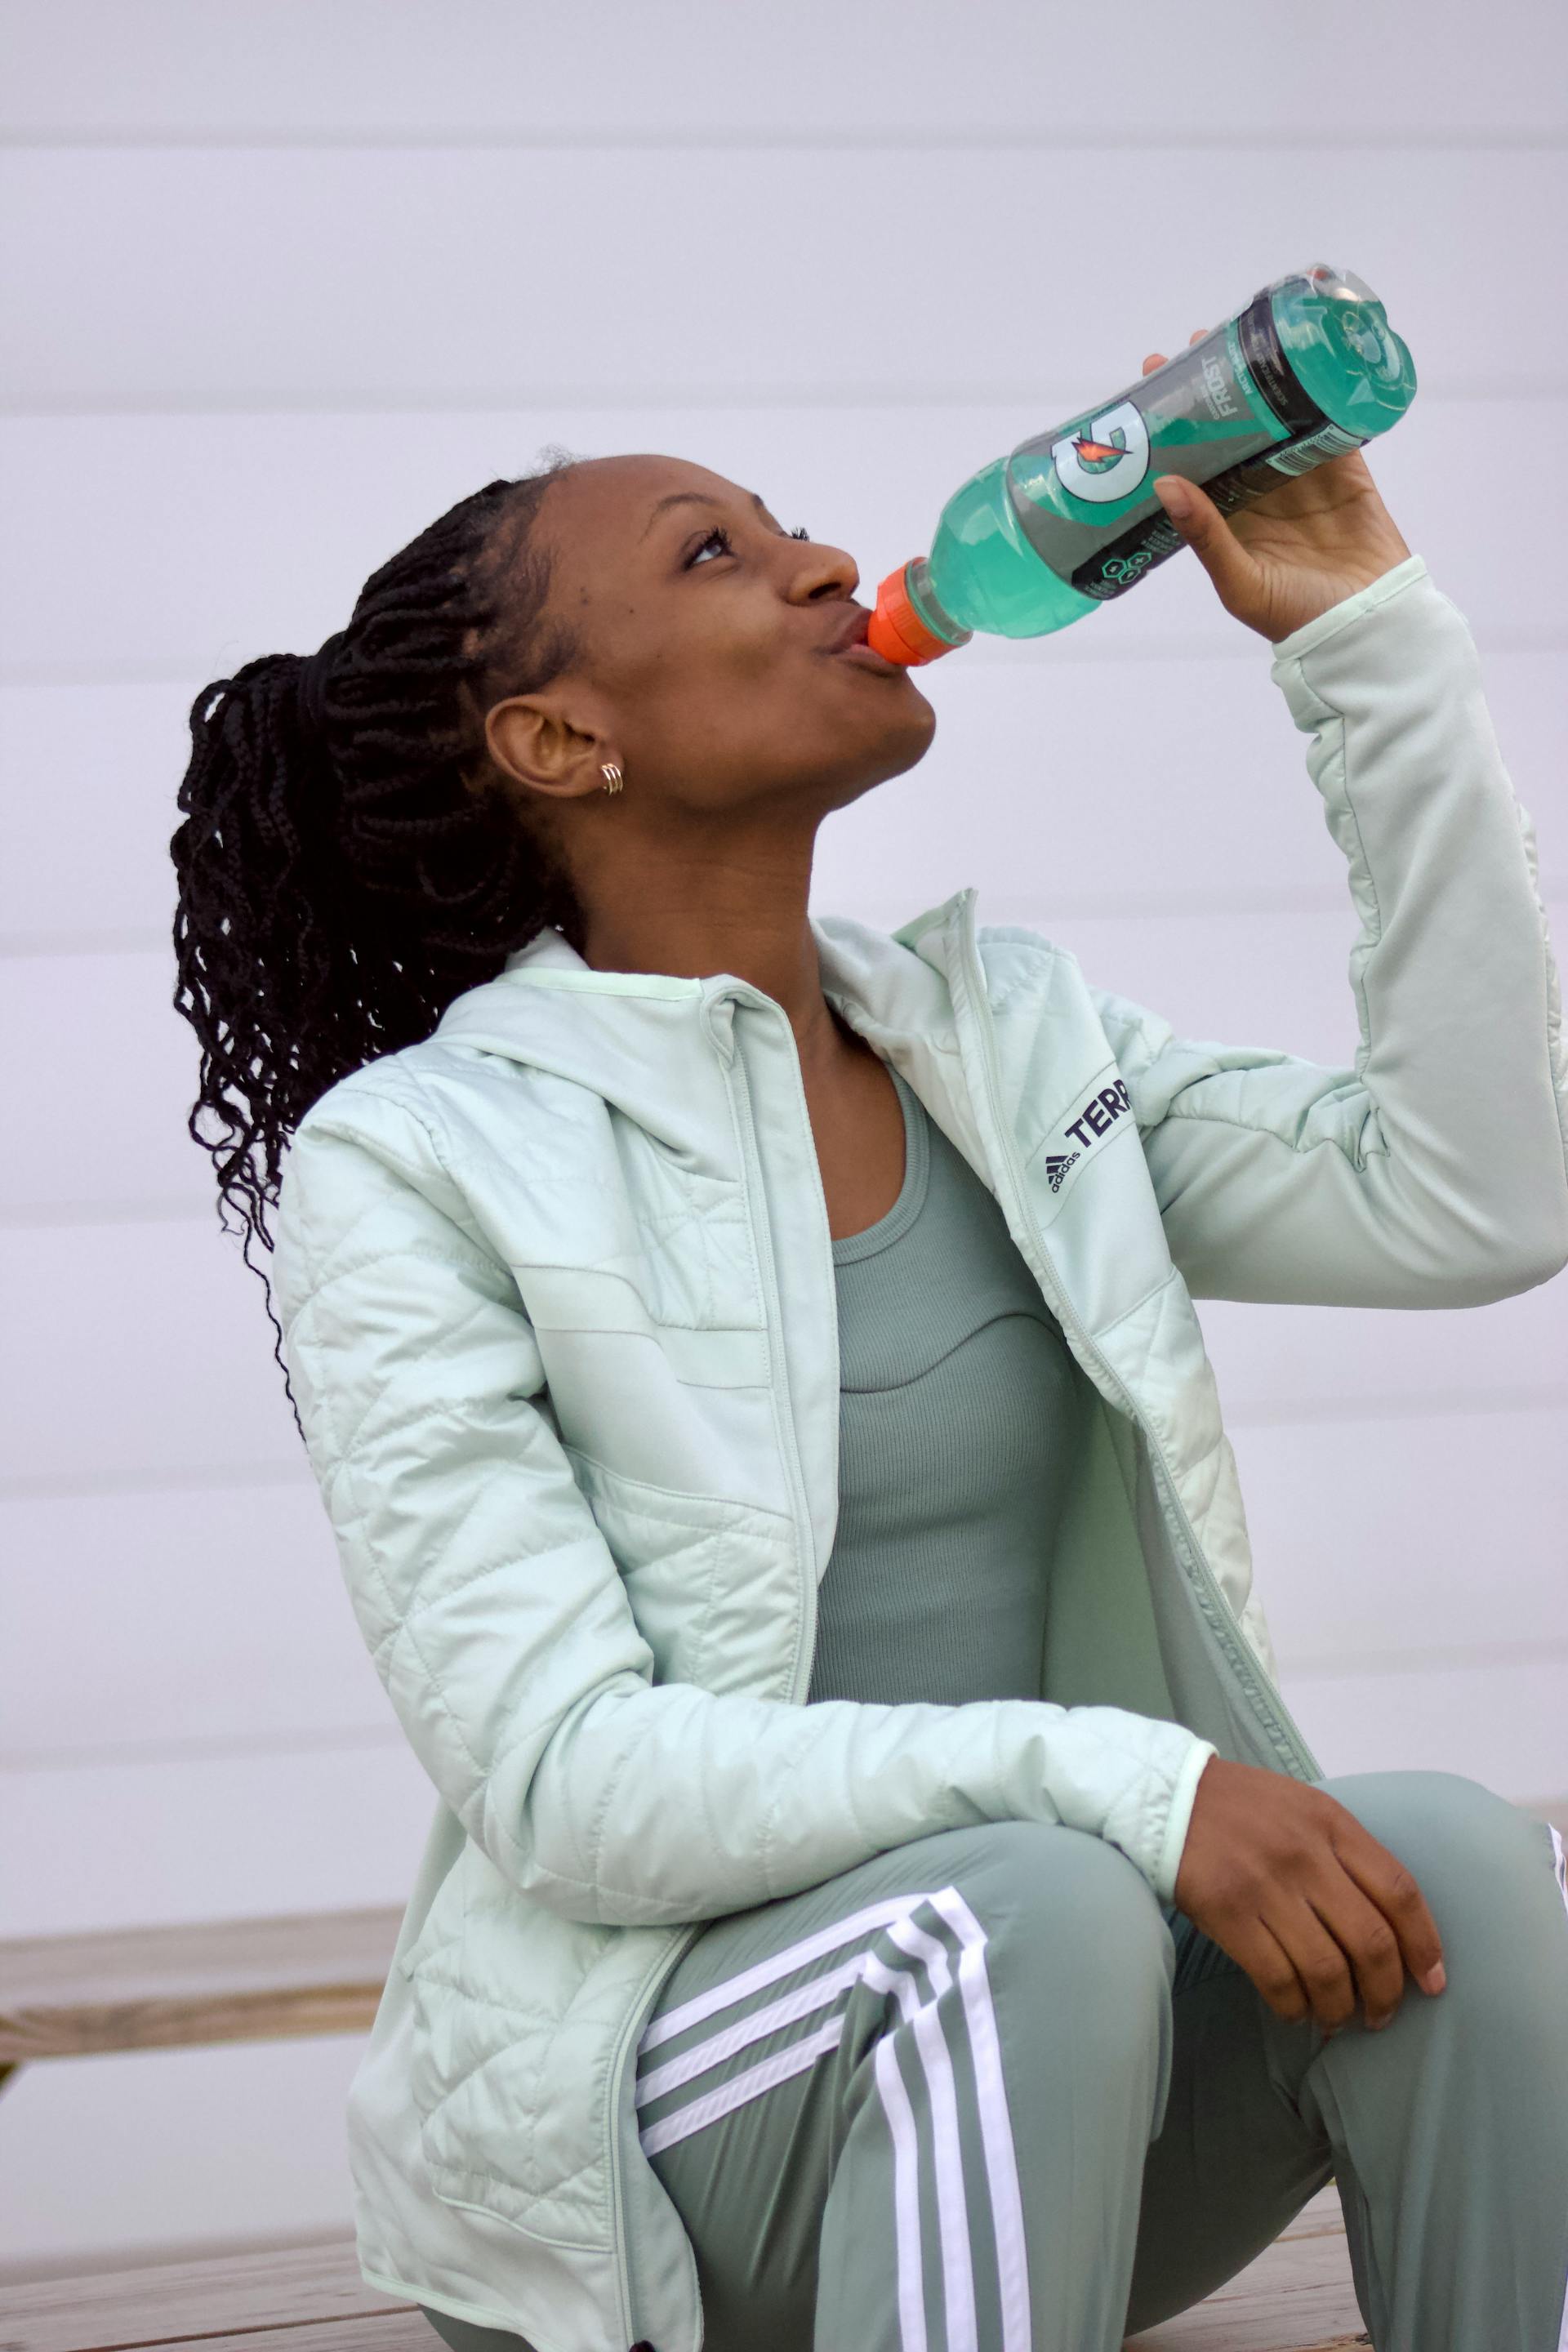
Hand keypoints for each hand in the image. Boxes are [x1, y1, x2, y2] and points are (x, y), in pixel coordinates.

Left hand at [1140, 327, 1412, 641]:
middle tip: (1197, 345)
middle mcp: (1261, 493)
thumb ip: (1205, 536)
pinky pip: (1329, 426)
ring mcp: (1305, 479)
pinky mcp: (1346, 472)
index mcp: (1229, 518)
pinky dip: (1319, 395)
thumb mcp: (1240, 581)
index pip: (1195, 461)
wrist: (1368, 627)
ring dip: (1263, 383)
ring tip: (1244, 341)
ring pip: (1278, 419)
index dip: (1176, 424)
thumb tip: (1164, 483)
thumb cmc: (1297, 618)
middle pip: (1234, 430)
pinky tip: (1304, 361)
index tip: (1154, 382)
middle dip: (1217, 390)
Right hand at [1173, 1755, 1446, 2033]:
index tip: (1432, 1980)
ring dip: (1340, 2008)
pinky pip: (1277, 1979)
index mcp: (1331, 1824)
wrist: (1167, 1796)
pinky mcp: (1228, 1914)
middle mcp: (1305, 1855)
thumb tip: (1388, 1924)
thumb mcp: (1306, 1808)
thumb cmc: (1243, 1807)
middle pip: (1370, 1941)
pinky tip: (1295, 2011)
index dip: (1425, 1943)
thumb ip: (1346, 1853)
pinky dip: (1294, 2007)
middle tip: (1382, 2015)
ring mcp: (1265, 1886)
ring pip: (1327, 1970)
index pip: (1399, 1890)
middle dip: (1386, 1992)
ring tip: (1337, 2019)